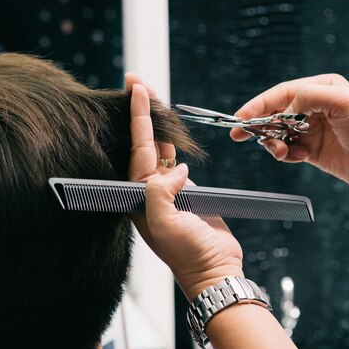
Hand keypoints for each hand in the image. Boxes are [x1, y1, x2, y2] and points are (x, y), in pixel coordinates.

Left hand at [126, 73, 243, 299]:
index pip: (136, 147)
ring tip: (149, 95)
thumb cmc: (187, 253)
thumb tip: (174, 170)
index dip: (137, 116)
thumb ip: (160, 193)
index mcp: (138, 195)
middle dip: (140, 111)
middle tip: (135, 80)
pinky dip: (172, 143)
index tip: (134, 89)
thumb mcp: (165, 225)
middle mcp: (148, 189)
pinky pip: (175, 161)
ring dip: (156, 123)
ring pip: (159, 148)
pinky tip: (168, 130)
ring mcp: (167, 189)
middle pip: (143, 142)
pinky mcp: (185, 192)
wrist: (214, 268)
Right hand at [230, 74, 348, 190]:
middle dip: (258, 124)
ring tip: (281, 152)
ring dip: (273, 143)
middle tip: (239, 135)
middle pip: (275, 113)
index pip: (281, 93)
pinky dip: (286, 155)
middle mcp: (314, 107)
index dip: (257, 104)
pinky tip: (296, 158)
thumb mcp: (341, 101)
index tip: (240, 117)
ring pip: (278, 133)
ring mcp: (312, 129)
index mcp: (321, 88)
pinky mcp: (312, 150)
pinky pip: (288, 150)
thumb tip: (283, 109)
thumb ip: (307, 96)